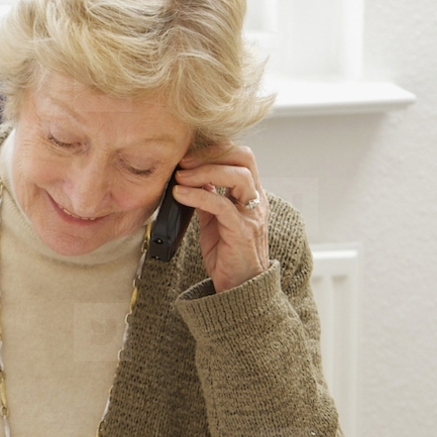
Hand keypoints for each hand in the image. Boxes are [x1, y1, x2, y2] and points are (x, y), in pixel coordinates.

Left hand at [171, 144, 269, 293]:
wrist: (239, 288)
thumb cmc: (227, 253)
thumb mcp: (213, 218)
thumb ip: (207, 196)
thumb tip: (188, 176)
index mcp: (250, 193)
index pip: (241, 156)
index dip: (215, 149)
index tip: (187, 153)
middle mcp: (256, 200)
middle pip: (244, 159)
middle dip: (210, 154)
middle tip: (183, 161)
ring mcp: (251, 214)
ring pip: (238, 177)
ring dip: (204, 171)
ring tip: (180, 177)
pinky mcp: (242, 231)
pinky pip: (222, 205)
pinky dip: (198, 195)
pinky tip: (180, 195)